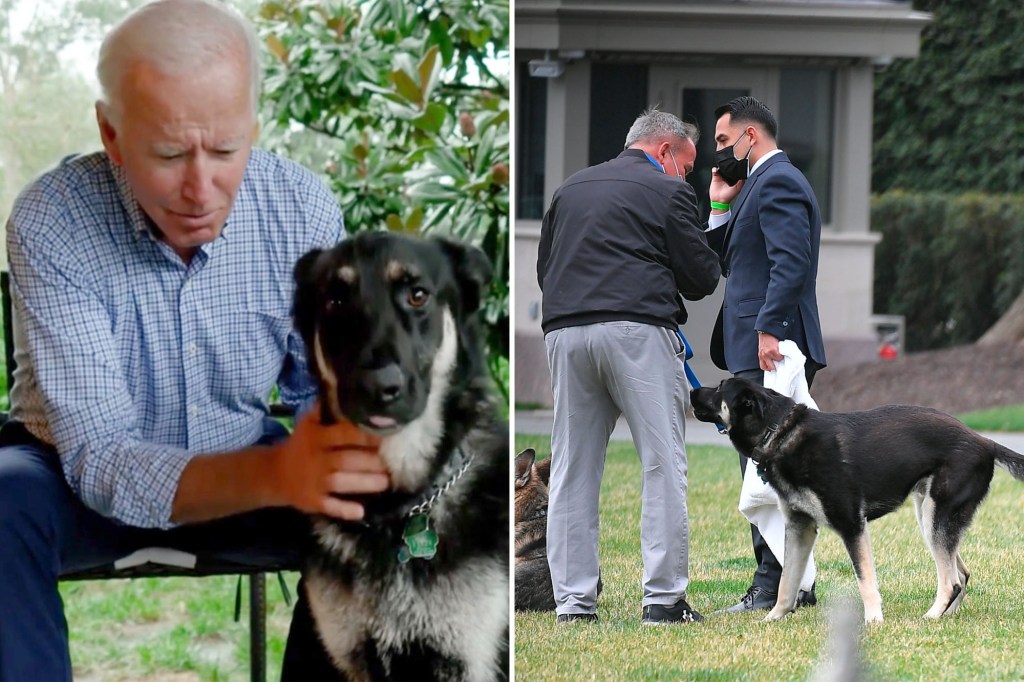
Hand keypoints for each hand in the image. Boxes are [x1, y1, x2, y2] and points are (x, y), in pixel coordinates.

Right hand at [272, 408, 388, 519]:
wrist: (274, 473)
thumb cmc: (301, 443)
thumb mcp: (308, 423)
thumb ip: (326, 409)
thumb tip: (345, 388)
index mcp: (316, 437)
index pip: (343, 434)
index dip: (365, 434)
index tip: (387, 434)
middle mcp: (316, 459)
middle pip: (347, 460)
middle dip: (371, 461)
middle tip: (392, 461)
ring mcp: (314, 482)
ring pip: (342, 483)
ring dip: (365, 483)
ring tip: (387, 482)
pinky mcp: (312, 501)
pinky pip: (330, 506)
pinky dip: (344, 510)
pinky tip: (360, 511)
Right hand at [709, 167, 742, 206]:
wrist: (719, 200)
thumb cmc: (728, 196)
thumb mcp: (738, 188)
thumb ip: (742, 182)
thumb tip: (745, 175)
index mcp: (733, 179)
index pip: (734, 171)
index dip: (735, 168)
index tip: (735, 164)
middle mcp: (727, 178)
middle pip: (728, 169)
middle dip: (728, 166)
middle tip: (728, 163)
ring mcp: (721, 178)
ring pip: (721, 169)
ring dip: (721, 166)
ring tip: (722, 165)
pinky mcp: (715, 178)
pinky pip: (715, 171)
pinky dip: (715, 169)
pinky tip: (716, 169)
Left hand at [758, 331, 783, 371]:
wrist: (767, 331)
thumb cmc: (766, 339)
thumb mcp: (763, 348)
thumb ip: (765, 354)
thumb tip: (772, 361)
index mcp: (760, 355)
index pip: (763, 367)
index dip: (769, 368)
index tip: (773, 367)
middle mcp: (763, 355)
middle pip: (771, 367)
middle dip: (776, 366)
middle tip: (779, 362)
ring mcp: (768, 353)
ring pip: (777, 361)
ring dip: (779, 358)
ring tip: (780, 354)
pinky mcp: (773, 350)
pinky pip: (779, 357)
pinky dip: (782, 355)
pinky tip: (781, 351)